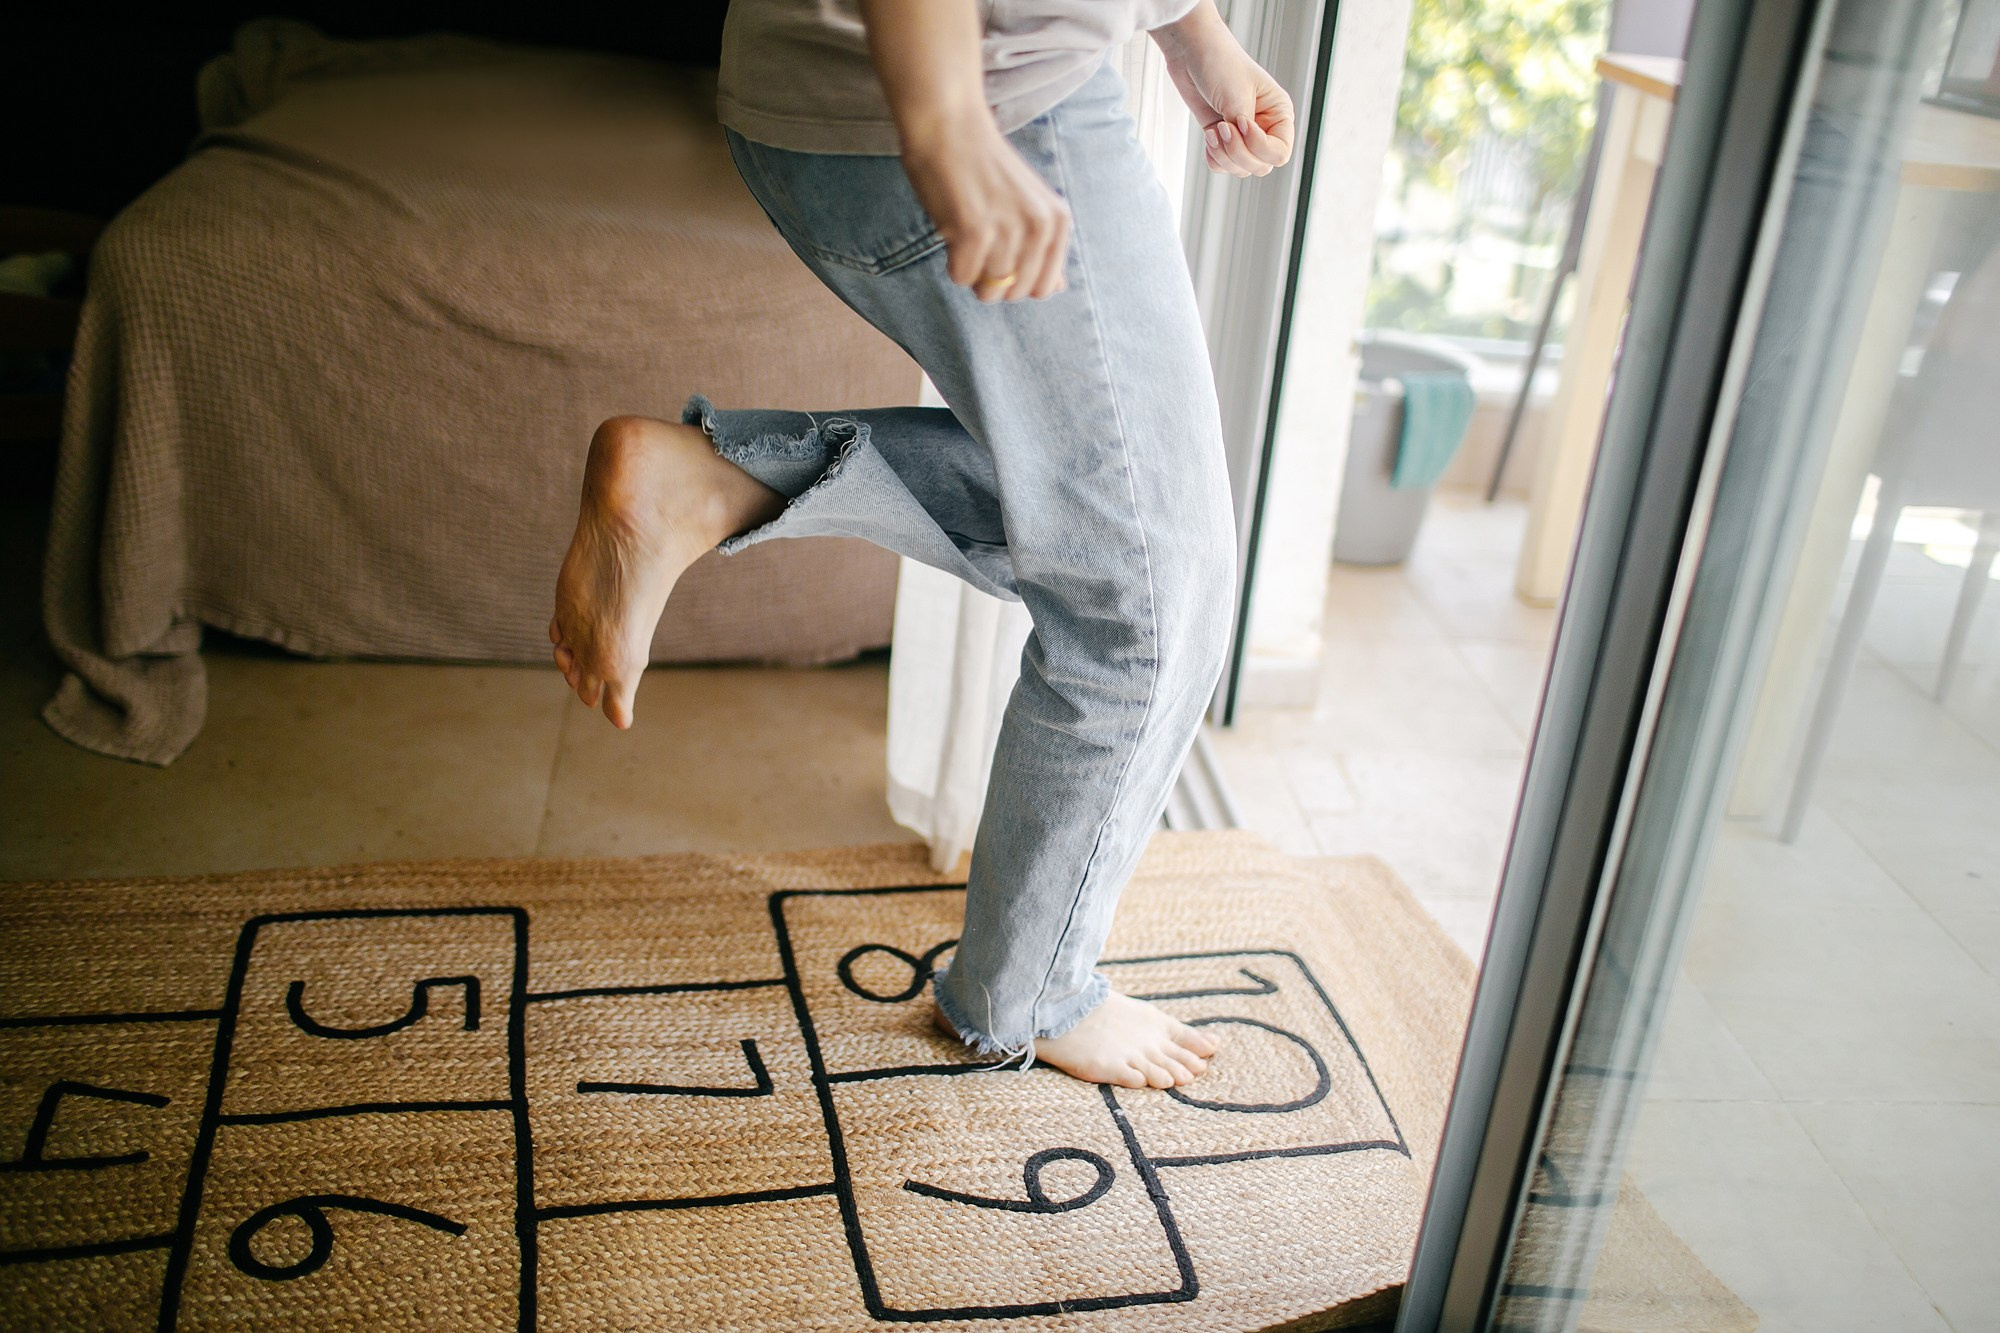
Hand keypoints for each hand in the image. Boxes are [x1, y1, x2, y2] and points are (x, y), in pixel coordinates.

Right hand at [901, 108, 1072, 301]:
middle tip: (979, 243)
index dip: (1018, 281)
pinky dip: (951, 263)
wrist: (949, 126)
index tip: (1002, 253)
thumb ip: (1046, 247)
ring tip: (965, 233)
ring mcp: (1008, 231)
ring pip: (987, 291)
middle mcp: (1039, 227)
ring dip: (970, 269)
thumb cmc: (985, 166)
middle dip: (992, 279)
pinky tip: (952, 231)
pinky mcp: (974, 233)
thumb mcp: (1031, 204)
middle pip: (1014, 294)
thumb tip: (1058, 288)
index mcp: (1058, 221)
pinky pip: (961, 278)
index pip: (1044, 288)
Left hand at [1155, 2, 1294, 177]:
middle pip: (1261, 166)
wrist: (1192, 52)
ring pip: (1241, 169)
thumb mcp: (1236, 96)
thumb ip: (1242, 129)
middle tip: (1221, 127)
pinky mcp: (1223, 138)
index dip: (1258, 146)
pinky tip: (1208, 136)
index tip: (1240, 123)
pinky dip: (1214, 158)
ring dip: (1224, 156)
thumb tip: (1242, 152)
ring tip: (1213, 131)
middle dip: (1238, 153)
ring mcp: (1243, 135)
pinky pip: (1223, 166)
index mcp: (1279, 113)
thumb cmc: (1221, 63)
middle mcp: (1265, 127)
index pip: (1279, 153)